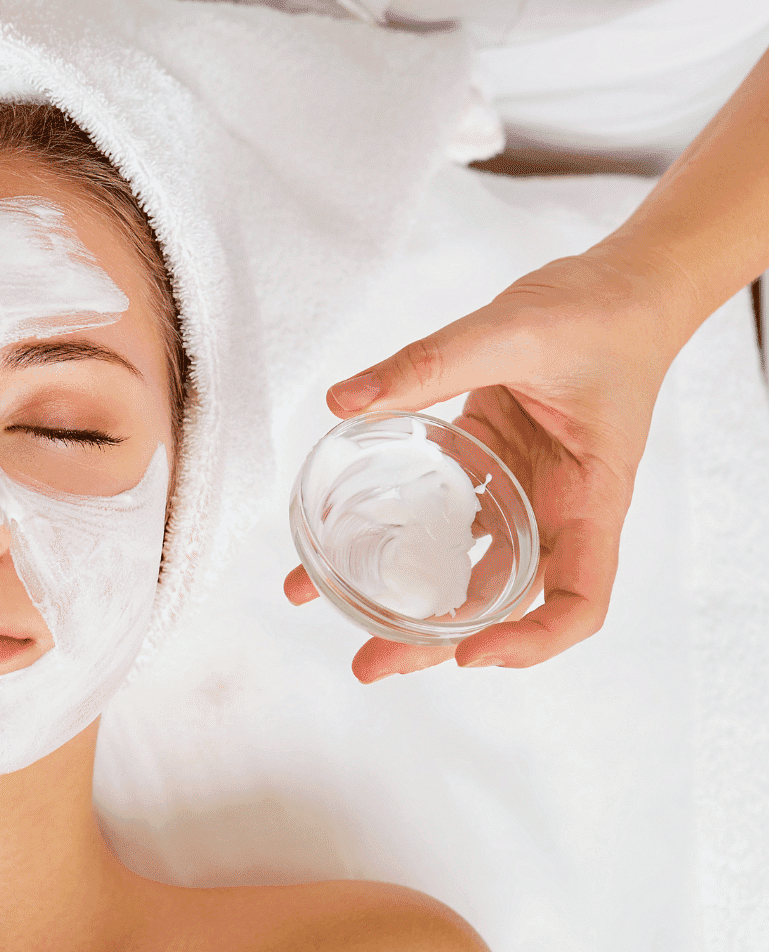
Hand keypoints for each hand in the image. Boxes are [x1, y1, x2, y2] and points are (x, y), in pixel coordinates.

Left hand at [284, 246, 699, 681]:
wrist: (620, 287)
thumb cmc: (600, 313)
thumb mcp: (512, 330)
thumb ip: (428, 364)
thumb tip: (345, 400)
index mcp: (590, 496)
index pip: (581, 600)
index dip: (531, 641)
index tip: (470, 653)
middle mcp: (555, 509)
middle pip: (502, 602)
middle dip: (435, 642)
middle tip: (368, 664)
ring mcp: (519, 494)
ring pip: (463, 568)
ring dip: (403, 597)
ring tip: (331, 611)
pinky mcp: (486, 470)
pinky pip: (440, 518)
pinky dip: (395, 534)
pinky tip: (338, 542)